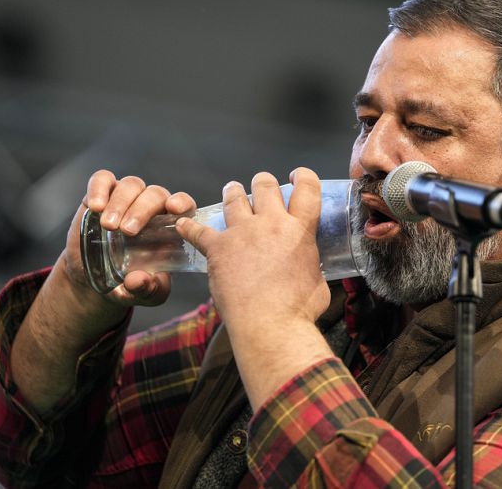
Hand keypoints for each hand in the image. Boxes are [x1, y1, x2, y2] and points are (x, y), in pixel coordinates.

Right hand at [60, 170, 196, 310]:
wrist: (96, 280)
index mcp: (171, 227)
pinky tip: (95, 207)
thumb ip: (149, 289)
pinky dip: (99, 188)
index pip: (184, 205)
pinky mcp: (101, 195)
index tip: (174, 209)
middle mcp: (152, 208)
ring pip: (131, 185)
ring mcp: (127, 198)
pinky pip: (103, 179)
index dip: (182, 203)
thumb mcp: (146, 294)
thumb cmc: (132, 283)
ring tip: (109, 227)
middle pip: (156, 194)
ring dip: (121, 203)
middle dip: (143, 210)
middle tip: (128, 231)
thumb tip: (138, 280)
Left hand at [176, 168, 329, 329]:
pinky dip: (190, 228)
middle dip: (263, 182)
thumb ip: (312, 266)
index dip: (303, 176)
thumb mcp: (318, 282)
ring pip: (234, 198)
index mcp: (300, 230)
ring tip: (232, 192)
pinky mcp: (218, 249)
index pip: (307, 188)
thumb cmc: (299, 310)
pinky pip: (198, 231)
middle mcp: (271, 223)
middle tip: (261, 186)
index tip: (297, 177)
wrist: (270, 325)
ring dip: (233, 193)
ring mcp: (242, 233)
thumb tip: (310, 269)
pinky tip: (183, 225)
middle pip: (265, 186)